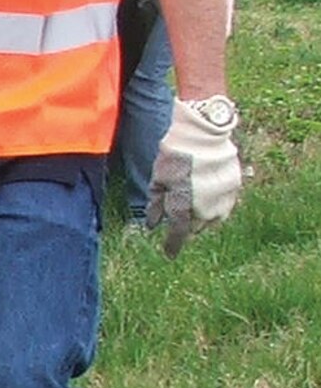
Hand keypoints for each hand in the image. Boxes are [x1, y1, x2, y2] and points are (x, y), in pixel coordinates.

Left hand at [145, 96, 241, 257]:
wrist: (203, 134)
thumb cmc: (174, 155)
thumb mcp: (158, 180)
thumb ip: (156, 205)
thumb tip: (153, 225)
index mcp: (182, 209)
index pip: (177, 236)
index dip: (172, 246)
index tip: (169, 254)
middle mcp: (205, 210)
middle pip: (195, 228)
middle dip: (186, 226)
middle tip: (179, 215)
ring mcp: (223, 200)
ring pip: (212, 220)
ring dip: (201, 217)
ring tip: (193, 203)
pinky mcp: (235, 189)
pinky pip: (224, 205)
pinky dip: (214, 205)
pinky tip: (206, 194)